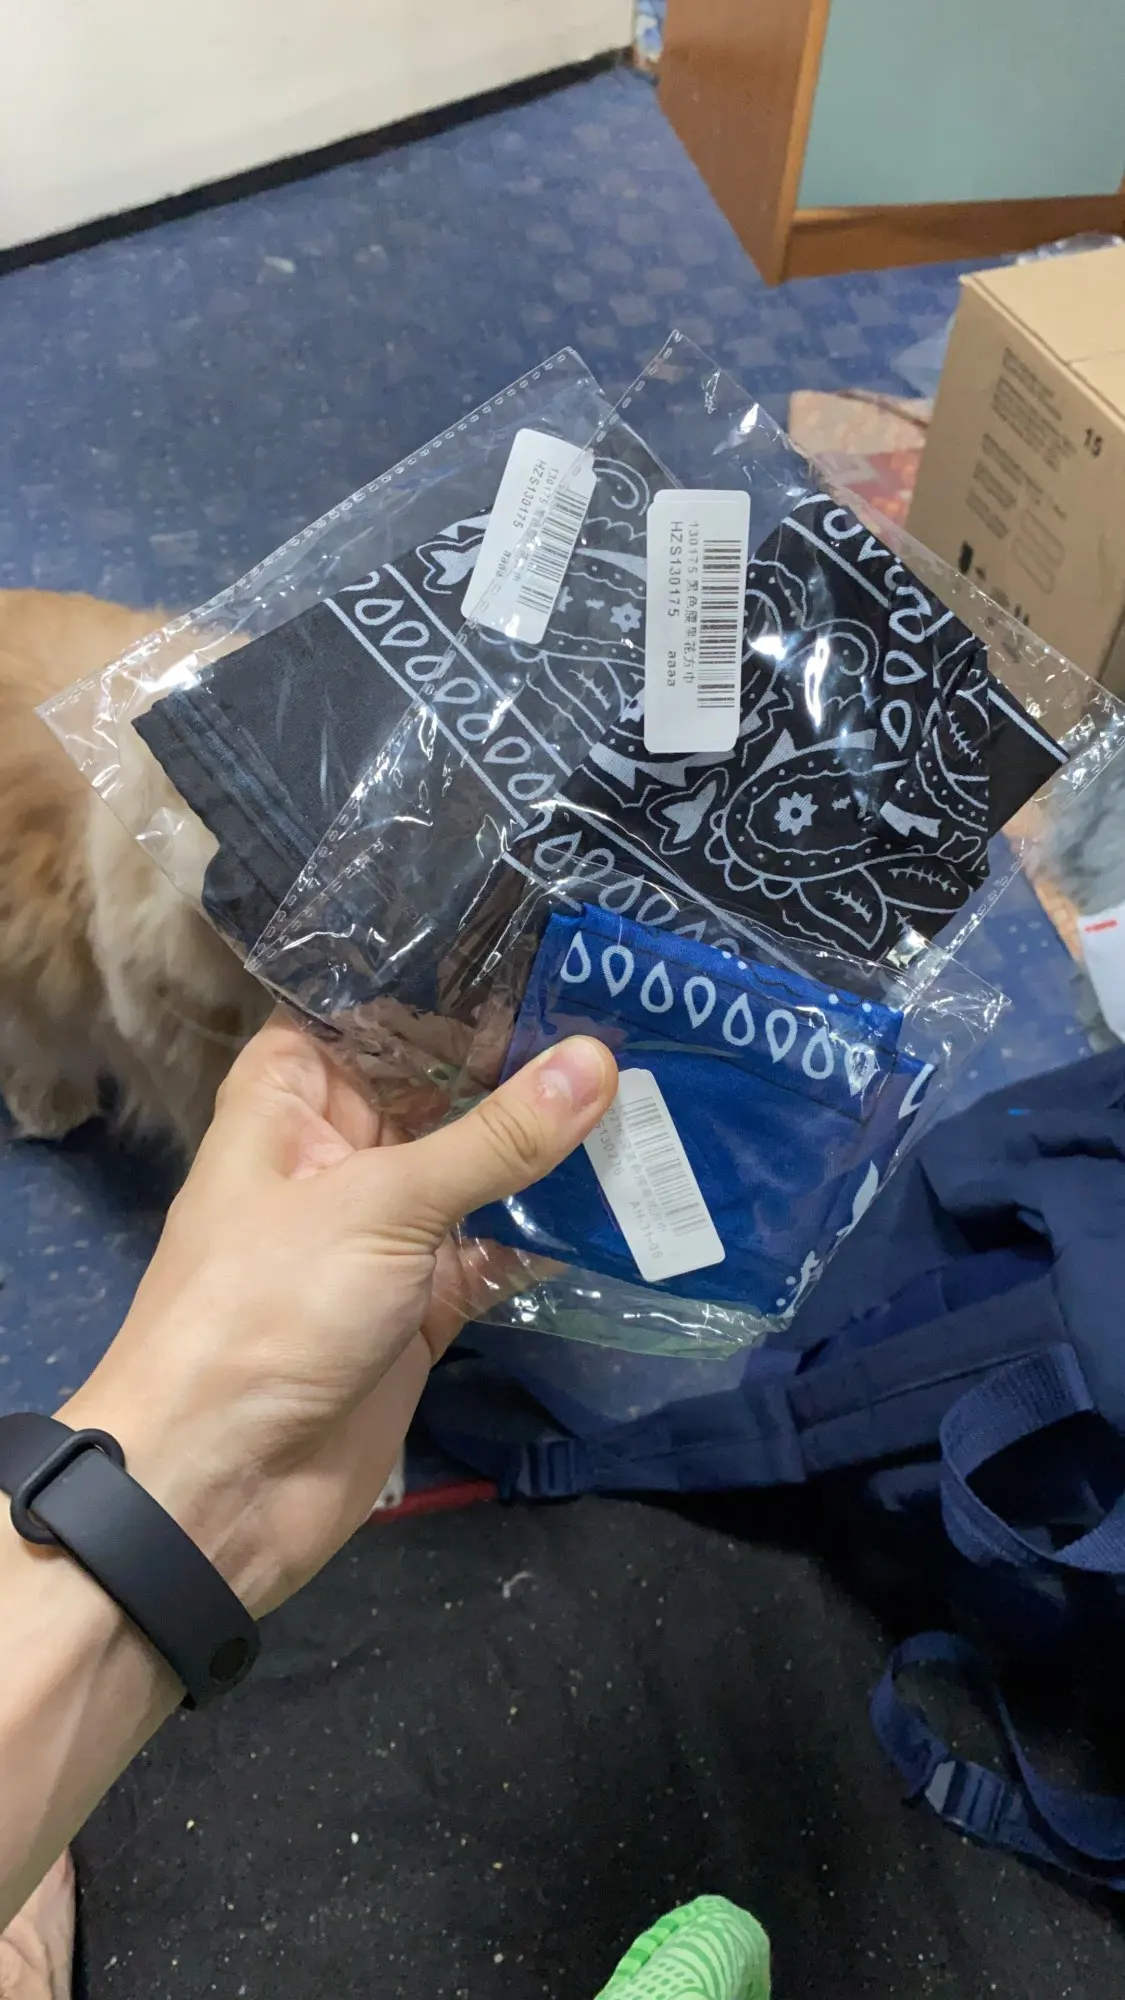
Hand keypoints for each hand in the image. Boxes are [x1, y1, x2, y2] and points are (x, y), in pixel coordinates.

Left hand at [62, 1015, 616, 1618]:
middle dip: (527, 1058)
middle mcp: (341, 1148)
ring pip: (481, 1165)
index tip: (557, 939)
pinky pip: (500, 1246)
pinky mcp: (426, 1301)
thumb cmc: (269, 1309)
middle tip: (639, 1010)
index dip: (455, 975)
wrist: (220, 1486)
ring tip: (660, 1085)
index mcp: (293, 1095)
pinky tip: (633, 1192)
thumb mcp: (382, 1205)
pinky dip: (555, 1228)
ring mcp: (386, 1227)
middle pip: (442, 1084)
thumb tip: (599, 1058)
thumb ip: (494, 1137)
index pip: (376, 1005)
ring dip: (554, 1143)